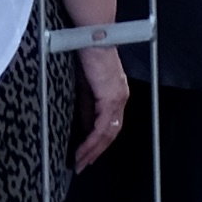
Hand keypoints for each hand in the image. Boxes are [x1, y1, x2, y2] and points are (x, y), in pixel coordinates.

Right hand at [71, 46, 127, 168]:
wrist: (91, 37)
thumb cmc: (86, 53)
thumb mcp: (83, 85)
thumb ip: (85, 105)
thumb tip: (84, 126)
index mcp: (115, 92)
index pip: (109, 122)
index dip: (99, 140)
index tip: (87, 152)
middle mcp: (120, 96)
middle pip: (111, 132)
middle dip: (96, 151)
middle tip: (83, 164)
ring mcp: (117, 98)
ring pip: (108, 133)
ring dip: (94, 150)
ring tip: (81, 161)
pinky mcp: (111, 98)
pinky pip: (102, 127)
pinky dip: (92, 140)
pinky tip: (83, 149)